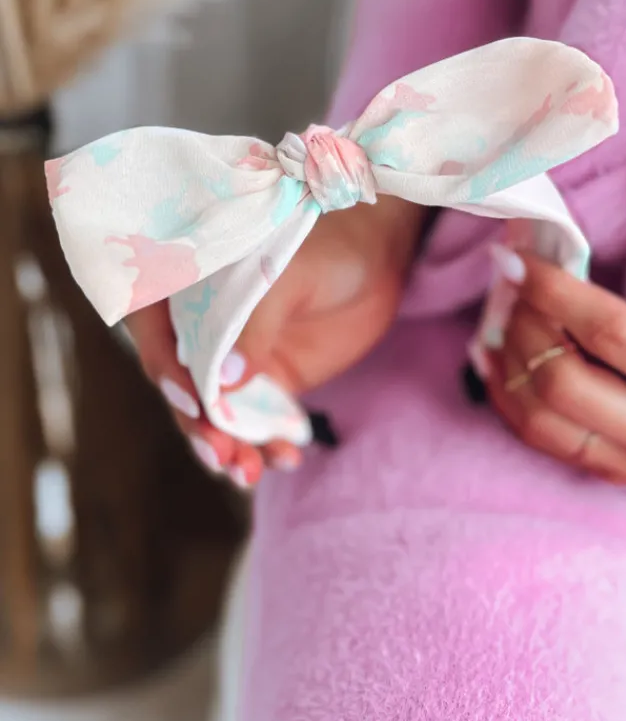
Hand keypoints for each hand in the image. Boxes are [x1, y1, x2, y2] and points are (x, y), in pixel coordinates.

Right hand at [128, 197, 424, 487]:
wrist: (376, 257)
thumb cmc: (327, 247)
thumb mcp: (287, 274)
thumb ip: (253, 321)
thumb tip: (223, 379)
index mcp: (188, 286)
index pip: (154, 330)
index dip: (166, 369)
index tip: (195, 401)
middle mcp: (201, 328)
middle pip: (181, 383)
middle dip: (197, 424)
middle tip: (219, 455)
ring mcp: (233, 361)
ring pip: (216, 412)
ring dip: (227, 447)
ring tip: (247, 474)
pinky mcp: (267, 384)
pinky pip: (255, 423)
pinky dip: (265, 446)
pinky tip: (286, 459)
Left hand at [486, 250, 625, 488]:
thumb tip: (554, 304)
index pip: (611, 333)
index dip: (554, 292)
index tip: (517, 261)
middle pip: (565, 386)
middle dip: (524, 329)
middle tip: (513, 291)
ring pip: (543, 424)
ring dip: (506, 368)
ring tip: (495, 326)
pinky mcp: (622, 479)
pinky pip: (547, 443)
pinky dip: (512, 402)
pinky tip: (498, 366)